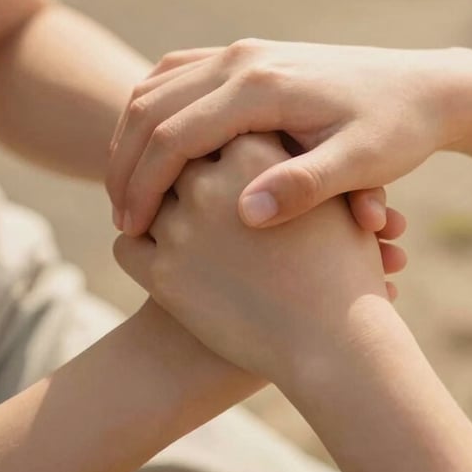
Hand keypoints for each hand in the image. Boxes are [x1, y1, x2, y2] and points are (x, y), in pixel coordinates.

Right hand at [107, 40, 455, 234]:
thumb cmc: (397, 130)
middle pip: (150, 107)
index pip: (174, 134)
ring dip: (131, 137)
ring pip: (156, 87)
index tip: (130, 231)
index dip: (144, 186)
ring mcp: (242, 52)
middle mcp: (243, 59)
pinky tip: (154, 154)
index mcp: (262, 86)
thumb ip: (305, 188)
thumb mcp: (363, 163)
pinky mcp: (247, 57)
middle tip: (120, 220)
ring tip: (128, 193)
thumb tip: (244, 215)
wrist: (424, 86)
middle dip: (126, 165)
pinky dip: (152, 114)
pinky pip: (177, 77)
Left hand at [114, 134, 392, 384]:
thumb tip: (268, 137)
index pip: (215, 128)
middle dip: (183, 172)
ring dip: (155, 208)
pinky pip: (127, 246)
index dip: (217, 142)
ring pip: (145, 198)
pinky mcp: (162, 275)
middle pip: (177, 160)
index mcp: (254, 153)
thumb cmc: (344, 270)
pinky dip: (139, 247)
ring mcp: (182, 229)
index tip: (219, 153)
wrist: (336, 344)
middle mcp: (210, 184)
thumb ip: (292, 163)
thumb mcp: (330, 201)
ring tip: (175, 222)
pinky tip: (159, 255)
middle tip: (187, 184)